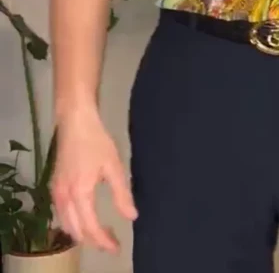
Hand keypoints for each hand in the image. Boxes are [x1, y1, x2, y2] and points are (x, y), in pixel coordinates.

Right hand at [51, 109, 137, 252]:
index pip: (91, 228)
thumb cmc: (97, 142)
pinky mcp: (55, 186)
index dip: (104, 241)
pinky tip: (85, 219)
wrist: (75, 123)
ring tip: (101, 233)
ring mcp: (56, 193)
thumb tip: (131, 216)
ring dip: (82, 233)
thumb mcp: (114, 167)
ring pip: (66, 225)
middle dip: (93, 241)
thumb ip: (122, 194)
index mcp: (80, 194)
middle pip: (76, 231)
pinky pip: (61, 215)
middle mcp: (64, 198)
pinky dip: (73, 223)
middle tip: (112, 242)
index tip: (117, 247)